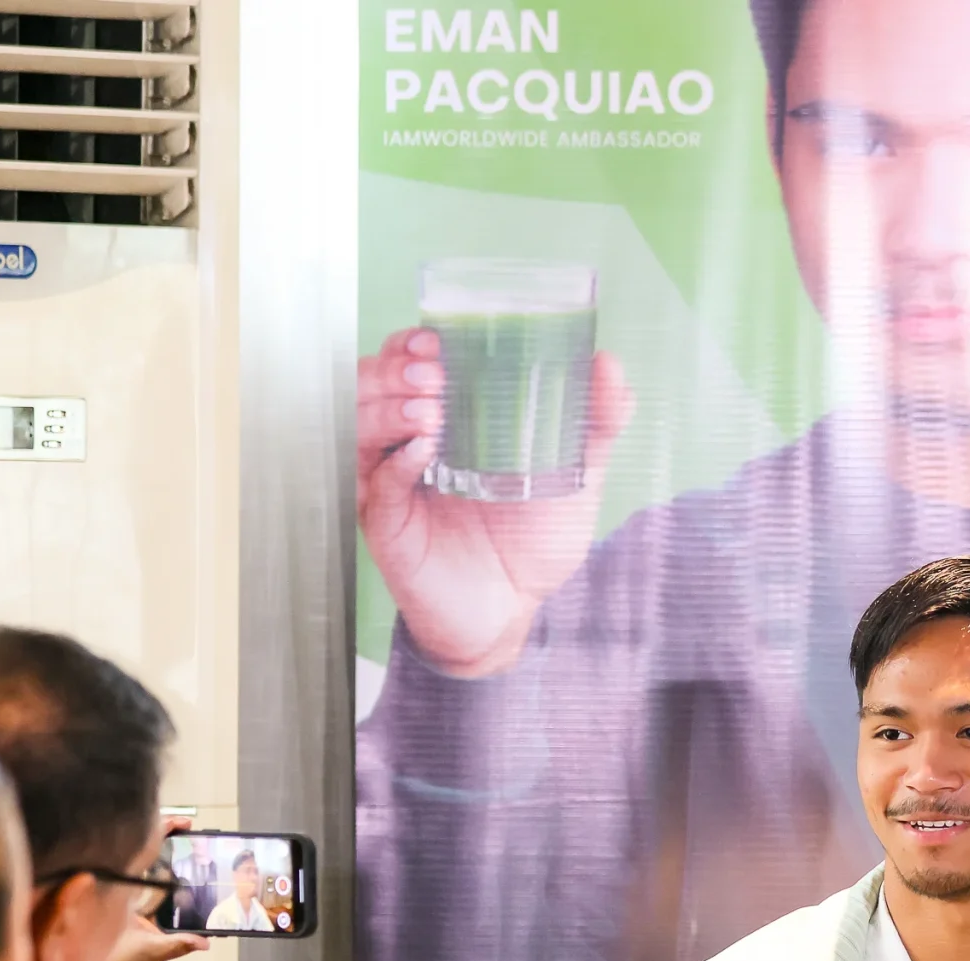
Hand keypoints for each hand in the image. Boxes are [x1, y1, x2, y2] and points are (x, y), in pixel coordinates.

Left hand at [79, 811, 204, 960]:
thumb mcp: (149, 954)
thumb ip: (177, 945)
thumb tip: (203, 941)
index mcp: (122, 895)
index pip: (140, 853)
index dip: (160, 832)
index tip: (183, 824)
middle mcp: (128, 894)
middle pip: (151, 856)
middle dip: (174, 842)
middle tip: (195, 832)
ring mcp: (139, 904)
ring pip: (160, 874)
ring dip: (180, 865)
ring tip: (203, 856)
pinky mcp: (149, 916)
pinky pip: (168, 896)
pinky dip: (184, 890)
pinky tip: (201, 888)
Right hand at [356, 328, 634, 678]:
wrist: (513, 610)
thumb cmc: (533, 541)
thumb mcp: (575, 473)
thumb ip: (595, 421)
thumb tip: (610, 366)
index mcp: (441, 420)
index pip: (403, 362)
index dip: (410, 343)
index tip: (436, 340)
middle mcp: (405, 444)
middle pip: (370, 383)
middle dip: (396, 370)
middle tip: (436, 377)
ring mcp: (390, 483)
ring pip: (359, 424)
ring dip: (390, 408)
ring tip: (432, 412)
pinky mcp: (387, 524)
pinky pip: (377, 482)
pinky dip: (396, 460)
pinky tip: (424, 450)